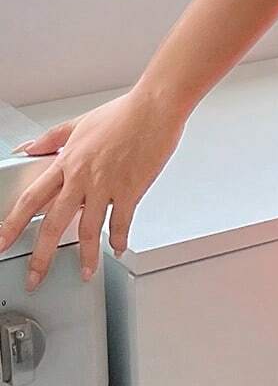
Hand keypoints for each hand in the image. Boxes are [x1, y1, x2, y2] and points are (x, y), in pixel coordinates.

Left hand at [0, 86, 187, 290]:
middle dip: (41, 256)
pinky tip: (118, 247)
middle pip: (54, 224)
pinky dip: (119, 238)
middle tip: (35, 277)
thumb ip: (50, 139)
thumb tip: (27, 148)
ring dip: (86, 256)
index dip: (12, 224)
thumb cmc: (122, 113)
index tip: (3, 243)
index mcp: (67, 161)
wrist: (154, 108)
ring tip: (84, 272)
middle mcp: (82, 177)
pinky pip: (121, 222)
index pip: (31, 199)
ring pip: (89, 230)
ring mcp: (107, 185)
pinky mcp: (131, 189)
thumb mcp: (79, 123)